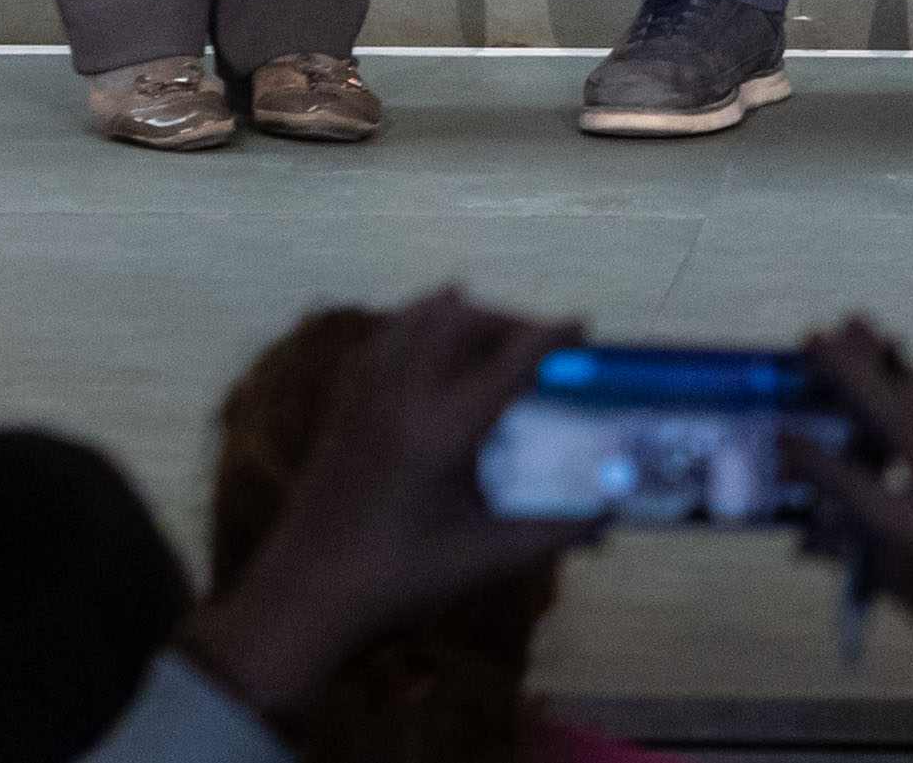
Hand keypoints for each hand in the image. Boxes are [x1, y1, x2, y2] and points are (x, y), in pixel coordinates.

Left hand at [174, 291, 587, 720]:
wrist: (304, 596)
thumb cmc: (398, 580)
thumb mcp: (483, 558)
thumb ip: (552, 533)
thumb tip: (608, 516)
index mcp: (443, 433)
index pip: (509, 362)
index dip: (552, 337)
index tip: (584, 327)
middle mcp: (404, 400)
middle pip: (461, 321)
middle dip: (508, 319)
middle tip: (540, 344)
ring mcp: (367, 399)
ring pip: (416, 321)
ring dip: (462, 315)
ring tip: (493, 334)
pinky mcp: (345, 408)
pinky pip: (386, 342)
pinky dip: (418, 326)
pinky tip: (433, 342)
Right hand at [788, 318, 912, 750]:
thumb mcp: (910, 598)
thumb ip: (858, 556)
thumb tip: (804, 535)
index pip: (849, 478)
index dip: (809, 455)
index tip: (780, 429)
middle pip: (896, 411)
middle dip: (855, 369)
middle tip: (821, 332)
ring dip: (894, 368)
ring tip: (860, 331)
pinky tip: (906, 384)